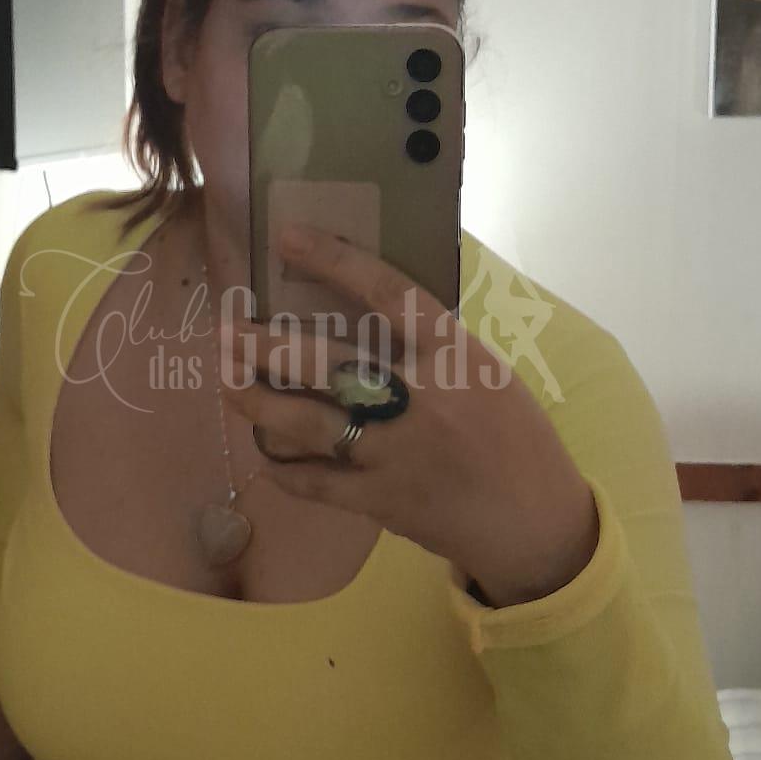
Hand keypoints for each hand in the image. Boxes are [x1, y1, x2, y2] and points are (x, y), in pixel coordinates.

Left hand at [219, 222, 598, 605]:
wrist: (534, 521)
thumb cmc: (513, 436)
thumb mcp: (485, 372)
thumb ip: (431, 346)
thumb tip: (364, 311)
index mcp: (454, 356)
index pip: (388, 294)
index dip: (335, 262)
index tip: (288, 238)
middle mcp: (420, 400)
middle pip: (326, 363)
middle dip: (266, 346)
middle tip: (226, 331)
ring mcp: (395, 453)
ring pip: (307, 423)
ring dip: (257, 402)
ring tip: (226, 382)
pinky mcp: (381, 501)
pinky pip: (315, 482)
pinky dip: (283, 467)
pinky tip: (263, 453)